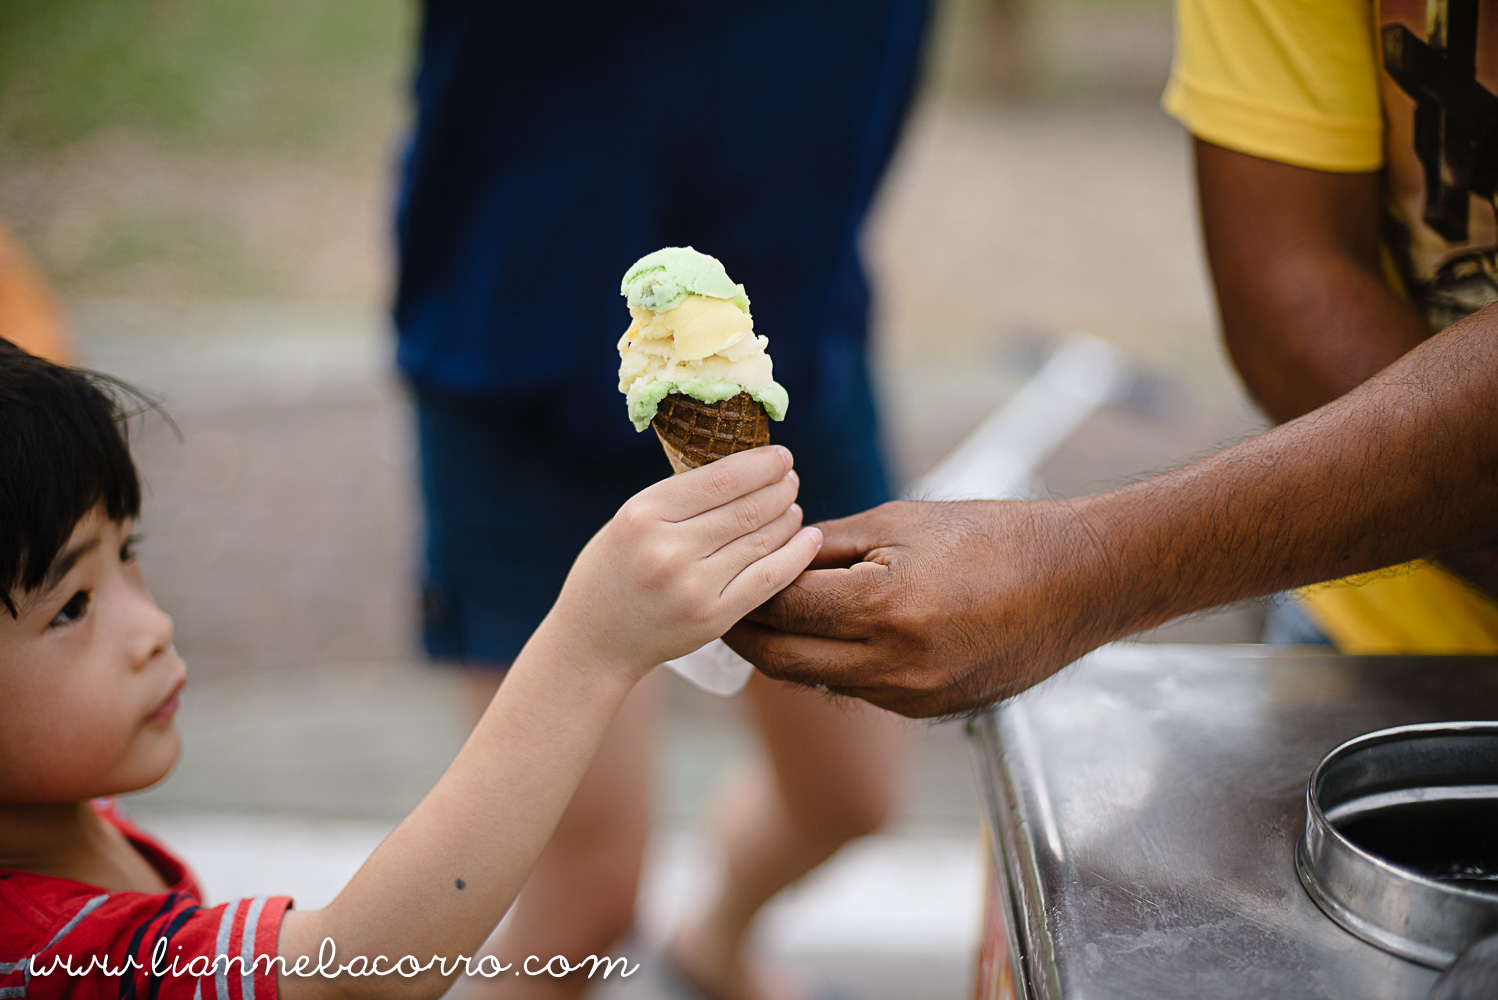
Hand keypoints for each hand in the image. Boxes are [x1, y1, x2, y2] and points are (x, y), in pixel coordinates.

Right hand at [544, 445, 823, 676]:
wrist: (593, 642)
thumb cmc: (614, 571)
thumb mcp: (630, 521)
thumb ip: (680, 498)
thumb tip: (747, 469)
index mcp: (643, 514)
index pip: (720, 478)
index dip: (760, 464)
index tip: (781, 456)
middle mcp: (669, 549)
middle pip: (747, 508)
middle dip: (780, 489)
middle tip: (791, 480)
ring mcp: (693, 587)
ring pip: (762, 540)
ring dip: (788, 519)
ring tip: (794, 508)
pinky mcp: (712, 618)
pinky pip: (769, 579)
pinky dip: (796, 555)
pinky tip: (809, 539)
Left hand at [725, 499, 1120, 717]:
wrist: (1079, 582)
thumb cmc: (993, 536)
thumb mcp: (902, 521)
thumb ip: (830, 544)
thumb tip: (772, 552)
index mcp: (885, 608)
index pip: (785, 605)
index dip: (745, 587)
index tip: (720, 570)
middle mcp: (895, 665)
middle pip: (786, 659)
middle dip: (746, 634)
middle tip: (718, 606)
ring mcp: (914, 696)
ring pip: (820, 680)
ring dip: (787, 652)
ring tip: (762, 619)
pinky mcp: (931, 710)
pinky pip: (860, 691)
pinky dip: (832, 665)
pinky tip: (823, 636)